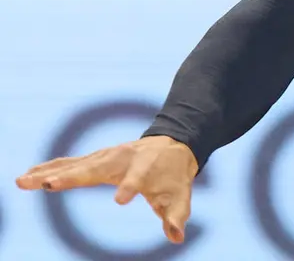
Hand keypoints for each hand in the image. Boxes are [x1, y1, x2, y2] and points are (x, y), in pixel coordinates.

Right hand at [16, 136, 197, 242]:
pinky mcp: (93, 159)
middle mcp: (121, 160)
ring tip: (24, 181)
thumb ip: (177, 215)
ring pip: (74, 165)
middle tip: (49, 184)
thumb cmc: (173, 177)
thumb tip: (177, 236)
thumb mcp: (180, 197)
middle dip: (72, 176)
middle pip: (94, 168)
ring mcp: (104, 157)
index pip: (137, 180)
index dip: (130, 188)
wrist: (171, 146)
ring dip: (48, 173)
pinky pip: (68, 163)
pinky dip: (49, 168)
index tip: (121, 200)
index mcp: (144, 170)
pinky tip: (28, 175)